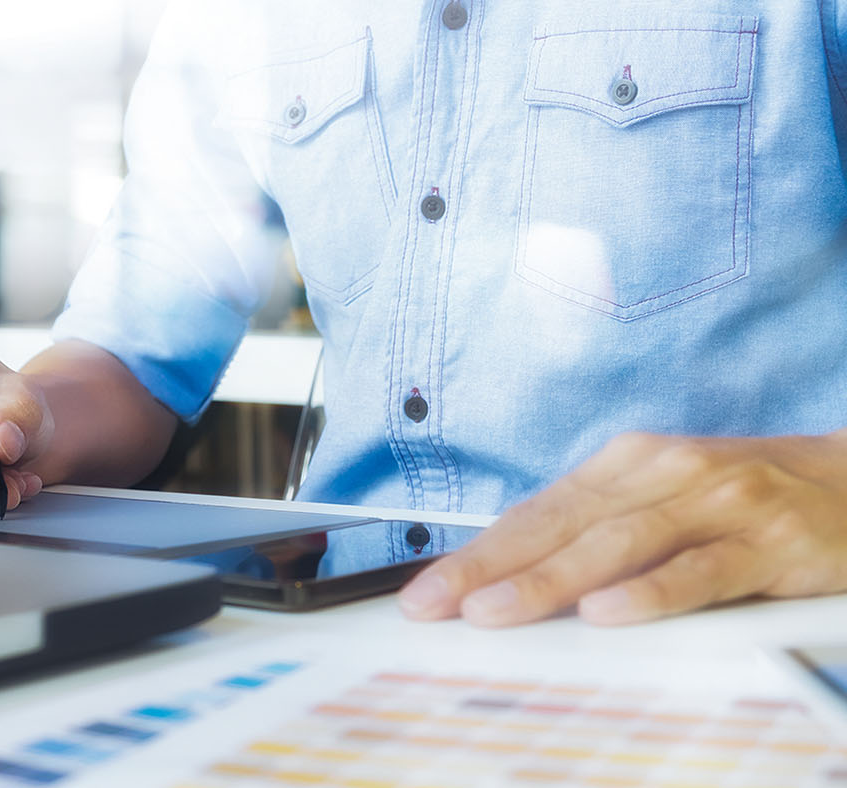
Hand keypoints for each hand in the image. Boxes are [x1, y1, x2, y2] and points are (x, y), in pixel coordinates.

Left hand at [398, 429, 846, 625]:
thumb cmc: (743, 501)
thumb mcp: (661, 503)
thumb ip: (595, 535)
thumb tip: (512, 581)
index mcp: (626, 464)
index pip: (535, 514)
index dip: (475, 553)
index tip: (424, 591)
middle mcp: (663, 473)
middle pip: (560, 525)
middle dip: (489, 568)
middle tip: (435, 604)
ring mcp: (717, 502)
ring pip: (616, 545)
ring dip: (548, 580)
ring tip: (494, 610)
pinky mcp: (767, 540)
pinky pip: (701, 571)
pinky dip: (651, 592)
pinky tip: (606, 613)